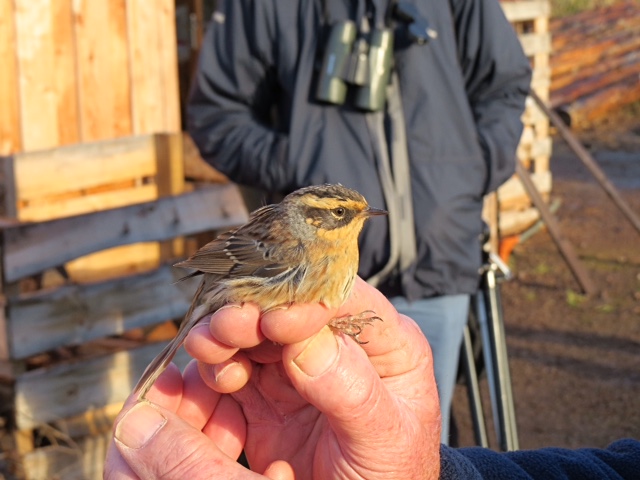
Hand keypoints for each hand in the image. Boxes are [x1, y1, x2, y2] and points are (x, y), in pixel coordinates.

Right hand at [105, 277, 440, 478]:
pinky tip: (206, 387)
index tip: (273, 319)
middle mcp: (339, 347)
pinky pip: (232, 374)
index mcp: (386, 344)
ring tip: (207, 352)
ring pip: (254, 337)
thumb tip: (306, 339)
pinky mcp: (267, 396)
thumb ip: (351, 390)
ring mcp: (299, 369)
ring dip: (224, 340)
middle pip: (288, 310)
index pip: (345, 298)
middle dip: (251, 315)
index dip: (304, 299)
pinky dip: (211, 375)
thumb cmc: (391, 474)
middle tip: (225, 328)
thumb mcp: (384, 438)